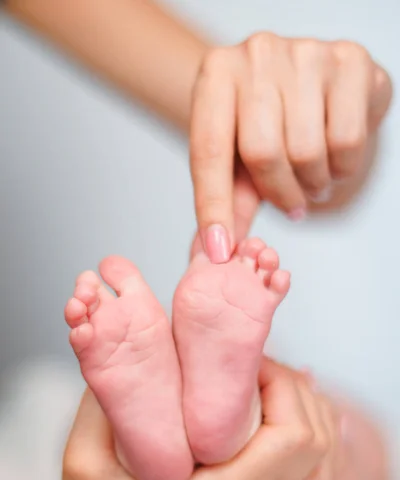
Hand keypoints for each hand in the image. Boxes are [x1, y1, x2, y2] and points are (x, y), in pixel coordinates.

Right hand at [44, 361, 339, 479]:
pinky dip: (320, 449)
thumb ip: (108, 399)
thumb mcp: (82, 458)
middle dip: (294, 389)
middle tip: (255, 367)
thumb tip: (138, 342)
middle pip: (316, 443)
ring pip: (325, 466)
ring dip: (311, 415)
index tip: (244, 360)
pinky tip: (302, 420)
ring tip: (275, 386)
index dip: (281, 384)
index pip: (291, 436)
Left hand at [190, 33, 391, 261]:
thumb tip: (214, 251)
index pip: (209, 151)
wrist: (314, 83)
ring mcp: (305, 53)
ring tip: (312, 180)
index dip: (214, 207)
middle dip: (279, 195)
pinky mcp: (349, 61)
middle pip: (263, 153)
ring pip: (306, 151)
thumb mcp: (237, 156)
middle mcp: (256, 54)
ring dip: (312, 184)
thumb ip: (227, 198)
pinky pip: (346, 141)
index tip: (220, 250)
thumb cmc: (269, 121)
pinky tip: (334, 161)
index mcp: (216, 75)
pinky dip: (342, 168)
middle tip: (293, 207)